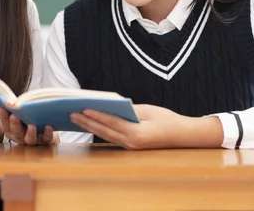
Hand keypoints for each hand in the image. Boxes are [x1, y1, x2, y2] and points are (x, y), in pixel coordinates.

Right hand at [0, 107, 57, 144]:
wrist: (44, 130)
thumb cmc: (28, 117)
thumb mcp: (21, 114)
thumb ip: (15, 109)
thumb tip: (9, 100)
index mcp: (12, 131)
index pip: (6, 124)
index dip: (3, 117)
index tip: (1, 107)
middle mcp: (21, 137)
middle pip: (17, 133)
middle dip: (15, 124)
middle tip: (14, 116)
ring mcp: (33, 140)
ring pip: (30, 139)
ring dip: (30, 133)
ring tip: (31, 125)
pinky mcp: (46, 141)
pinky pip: (46, 139)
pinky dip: (47, 133)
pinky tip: (48, 126)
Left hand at [70, 104, 222, 149]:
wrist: (182, 135)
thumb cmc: (166, 119)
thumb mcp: (147, 110)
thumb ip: (128, 109)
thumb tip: (110, 106)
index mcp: (136, 133)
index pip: (111, 122)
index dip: (96, 115)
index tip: (82, 108)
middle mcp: (131, 143)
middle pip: (103, 131)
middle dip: (86, 122)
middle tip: (71, 113)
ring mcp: (130, 147)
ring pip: (105, 136)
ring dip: (90, 127)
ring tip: (75, 118)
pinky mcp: (130, 146)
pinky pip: (111, 137)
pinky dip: (99, 130)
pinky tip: (90, 124)